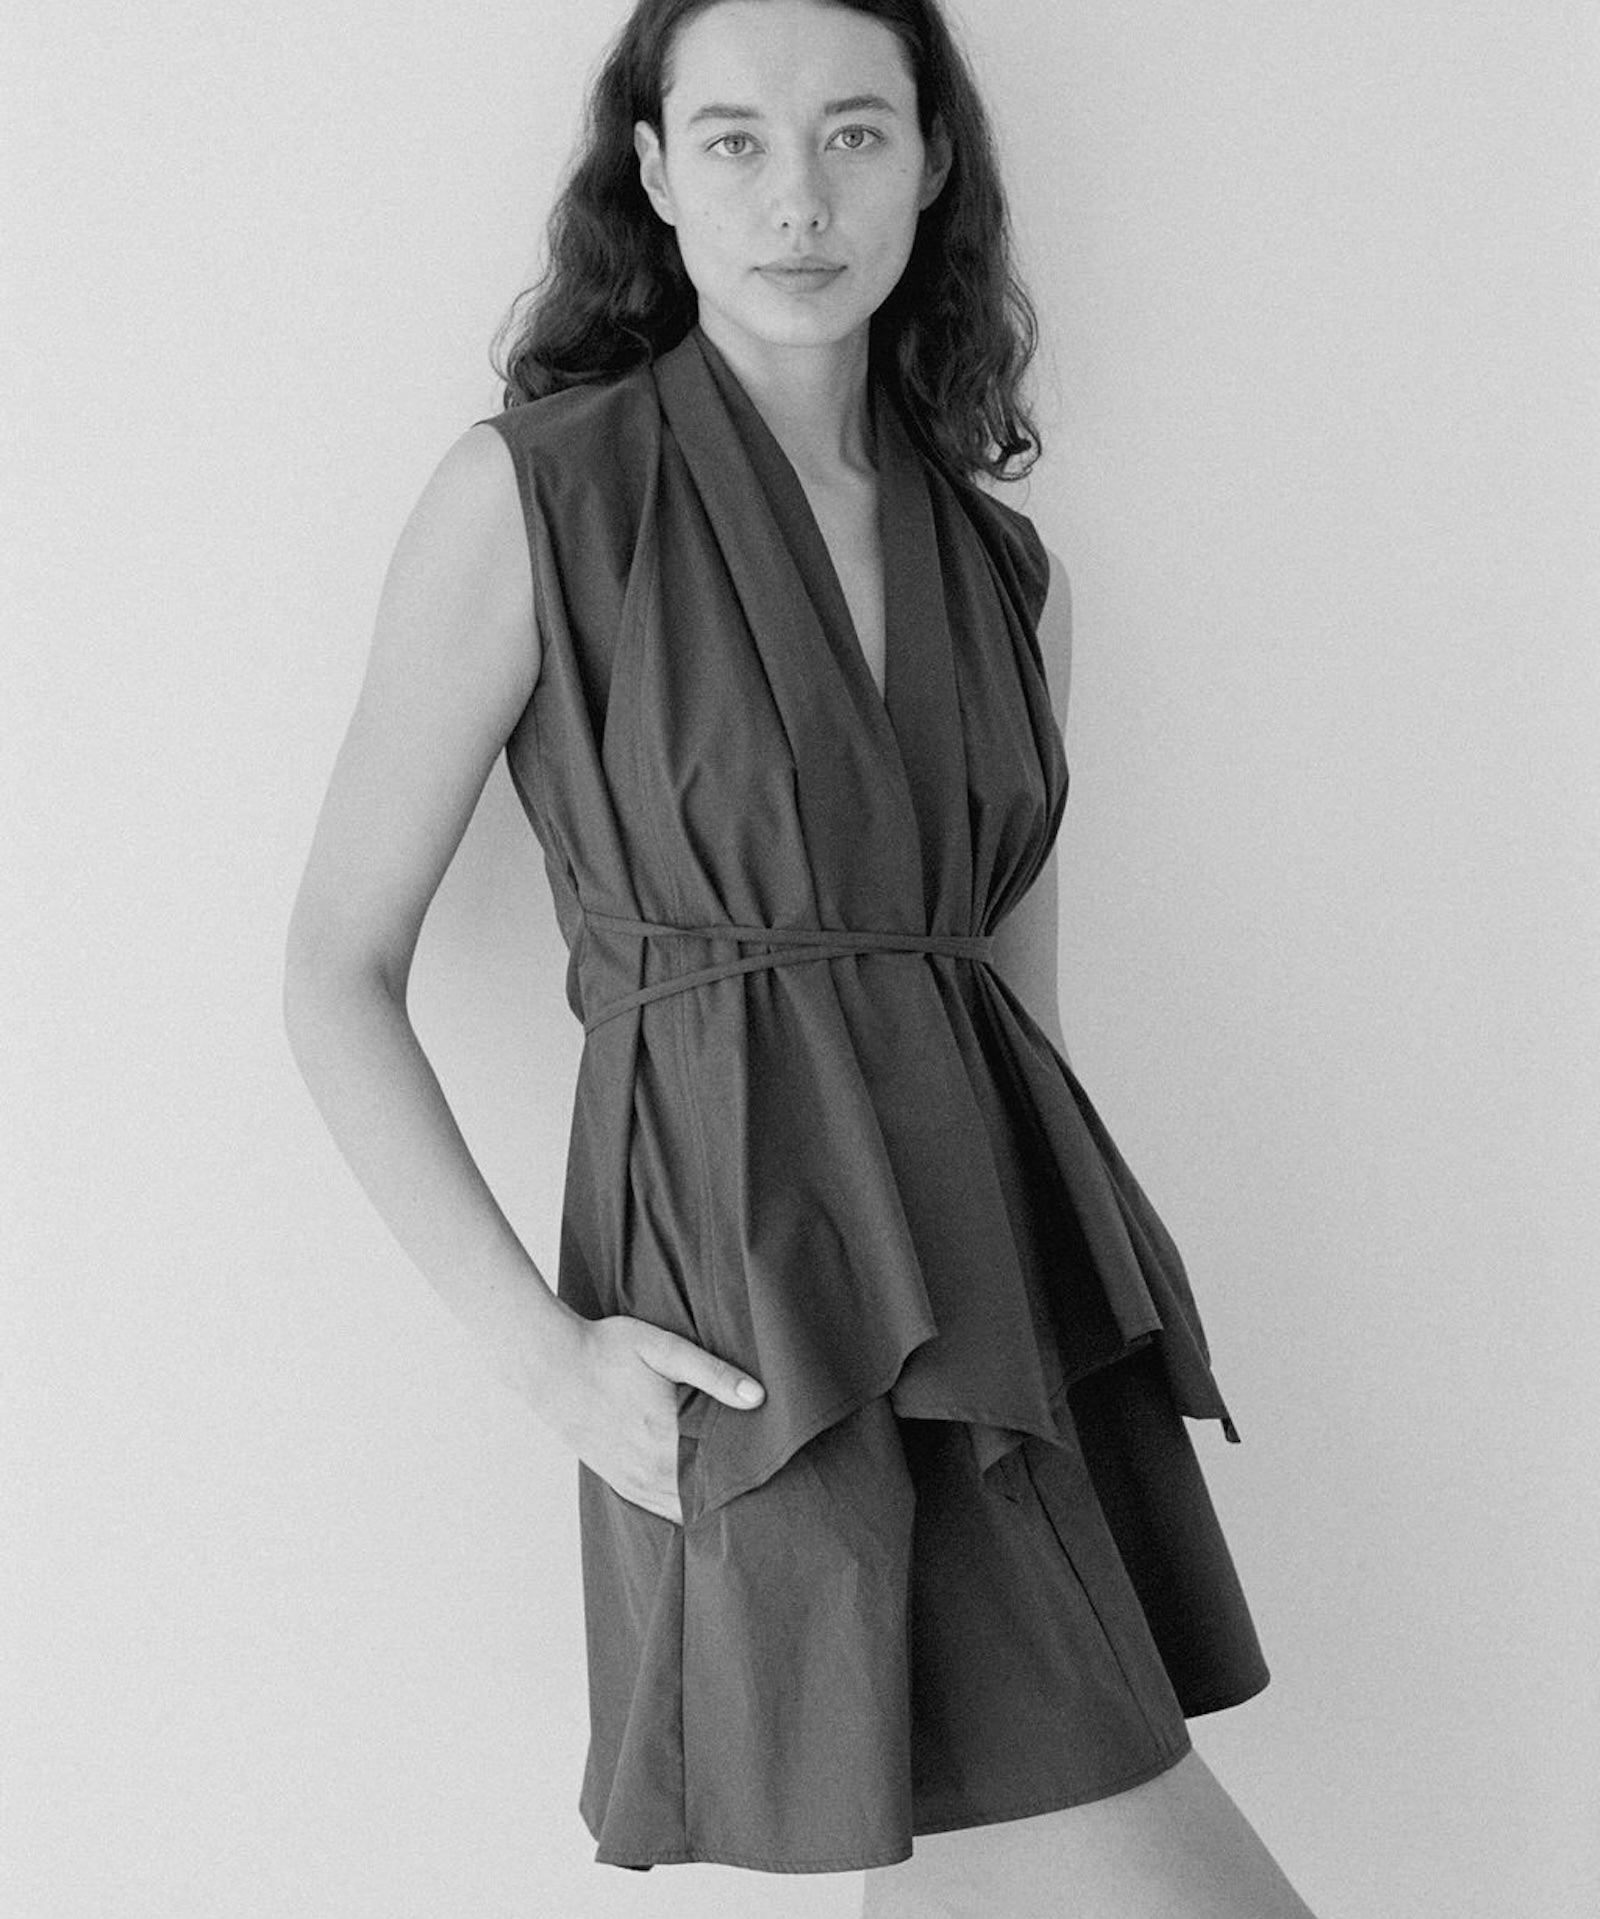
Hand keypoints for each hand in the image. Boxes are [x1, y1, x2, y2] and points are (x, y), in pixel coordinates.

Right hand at [531, 1313, 764, 1523]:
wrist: (549, 1363)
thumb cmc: (607, 1349)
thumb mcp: (664, 1350)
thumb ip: (713, 1374)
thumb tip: (758, 1397)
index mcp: (665, 1439)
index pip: (721, 1477)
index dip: (750, 1480)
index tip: (774, 1475)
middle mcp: (648, 1470)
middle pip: (704, 1500)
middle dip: (733, 1495)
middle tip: (765, 1489)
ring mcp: (630, 1479)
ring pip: (680, 1510)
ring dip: (706, 1504)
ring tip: (736, 1494)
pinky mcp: (616, 1478)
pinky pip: (656, 1507)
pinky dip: (679, 1506)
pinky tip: (695, 1496)